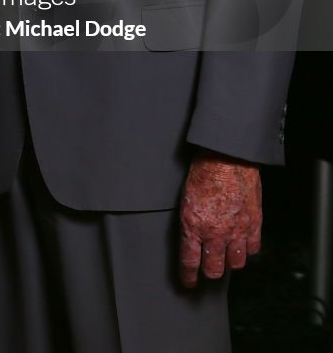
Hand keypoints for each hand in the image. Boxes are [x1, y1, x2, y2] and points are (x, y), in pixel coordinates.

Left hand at [179, 148, 261, 287]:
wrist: (227, 157)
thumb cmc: (204, 172)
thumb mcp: (185, 199)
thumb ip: (190, 222)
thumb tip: (192, 239)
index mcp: (193, 226)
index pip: (189, 262)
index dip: (188, 276)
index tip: (189, 283)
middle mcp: (215, 233)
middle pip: (213, 270)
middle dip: (209, 272)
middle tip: (208, 269)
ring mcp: (236, 231)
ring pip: (235, 264)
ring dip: (229, 262)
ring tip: (226, 256)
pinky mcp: (254, 225)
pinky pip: (252, 249)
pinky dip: (247, 250)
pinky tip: (242, 244)